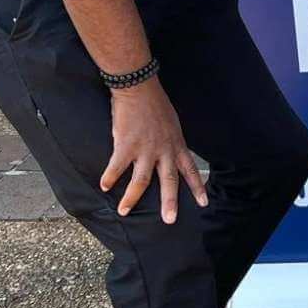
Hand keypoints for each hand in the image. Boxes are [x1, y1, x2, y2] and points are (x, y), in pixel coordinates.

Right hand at [100, 78, 208, 222]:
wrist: (139, 88)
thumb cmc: (155, 103)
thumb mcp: (171, 124)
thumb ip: (170, 141)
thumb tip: (166, 154)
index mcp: (176, 144)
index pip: (190, 169)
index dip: (197, 187)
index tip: (203, 203)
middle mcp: (163, 150)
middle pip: (168, 180)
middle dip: (169, 202)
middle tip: (170, 220)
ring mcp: (145, 149)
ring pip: (141, 180)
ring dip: (132, 198)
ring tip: (124, 212)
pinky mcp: (126, 145)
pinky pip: (117, 167)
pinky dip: (109, 177)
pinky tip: (104, 186)